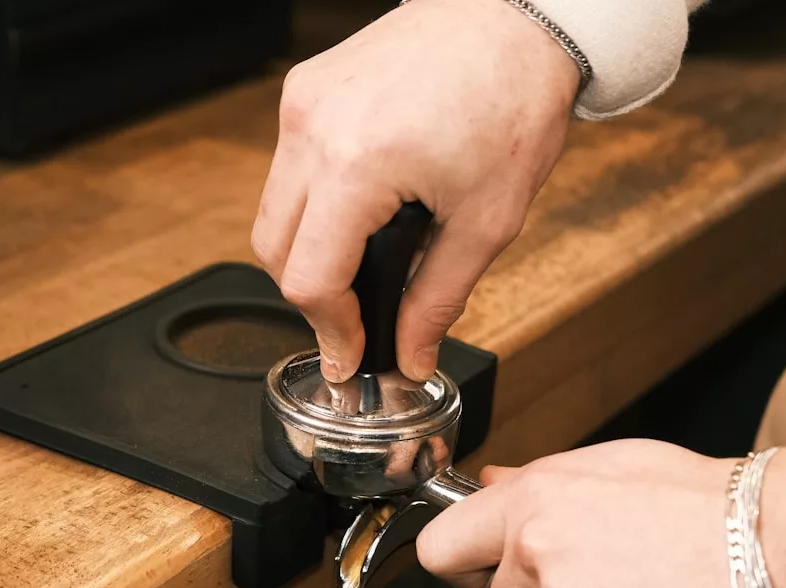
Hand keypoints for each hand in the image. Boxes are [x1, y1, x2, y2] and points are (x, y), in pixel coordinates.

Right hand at [252, 0, 579, 382]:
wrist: (515, 17)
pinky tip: (360, 209)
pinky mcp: (304, 90)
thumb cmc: (512, 100)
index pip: (310, 278)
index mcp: (357, 162)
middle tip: (356, 318)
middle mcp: (313, 127)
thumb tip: (408, 355)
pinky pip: (287, 169)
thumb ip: (438, 299)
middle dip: (313, 296)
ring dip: (308, 250)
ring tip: (364, 261)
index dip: (330, 330)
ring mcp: (302, 104)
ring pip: (271, 211)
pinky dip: (312, 205)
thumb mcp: (487, 220)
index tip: (349, 355)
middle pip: (273, 249)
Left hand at [416, 433, 785, 587]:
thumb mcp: (607, 465)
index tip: (483, 570)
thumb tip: (486, 486)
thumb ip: (534, 482)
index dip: (464, 565)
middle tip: (595, 585)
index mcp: (532, 505)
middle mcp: (540, 564)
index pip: (441, 551)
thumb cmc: (703, 501)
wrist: (783, 546)